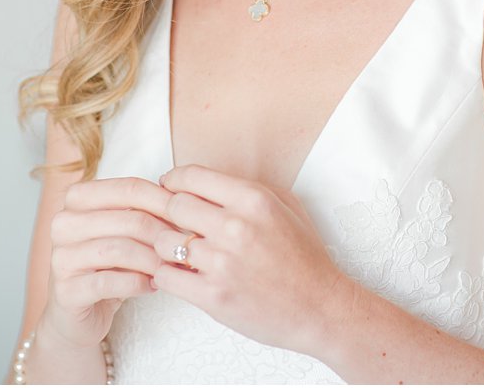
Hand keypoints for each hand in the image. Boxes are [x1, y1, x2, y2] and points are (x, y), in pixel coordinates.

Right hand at [38, 177, 177, 349]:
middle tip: (186, 248)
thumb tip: (186, 203)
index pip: (130, 188)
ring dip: (153, 260)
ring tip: (172, 268)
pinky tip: (153, 286)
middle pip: (129, 219)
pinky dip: (138, 283)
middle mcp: (64, 223)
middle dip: (164, 235)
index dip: (165, 200)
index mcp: (78, 198)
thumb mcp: (125, 232)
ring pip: (120, 250)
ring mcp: (61, 257)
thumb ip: (145, 212)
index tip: (189, 215)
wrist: (77, 313)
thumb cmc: (108, 266)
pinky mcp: (66, 290)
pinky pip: (110, 282)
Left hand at [152, 165, 354, 356]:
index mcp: (254, 200)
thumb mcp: (287, 206)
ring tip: (176, 250)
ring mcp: (223, 263)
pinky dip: (166, 274)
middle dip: (169, 212)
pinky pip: (166, 276)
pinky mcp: (213, 296)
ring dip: (166, 245)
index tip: (170, 186)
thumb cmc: (305, 258)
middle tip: (173, 221)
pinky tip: (179, 273)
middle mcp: (236, 226)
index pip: (193, 177)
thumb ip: (248, 190)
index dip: (174, 180)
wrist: (320, 307)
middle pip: (173, 206)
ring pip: (163, 241)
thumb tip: (209, 182)